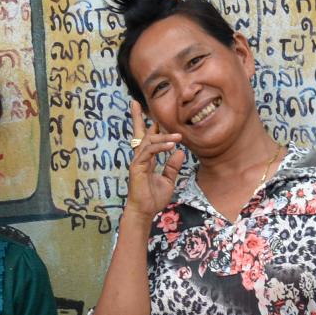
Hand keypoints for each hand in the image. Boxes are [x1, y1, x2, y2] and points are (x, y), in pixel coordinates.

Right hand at [123, 101, 184, 224]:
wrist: (145, 212)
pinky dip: (160, 147)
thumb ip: (172, 166)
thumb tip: (180, 152)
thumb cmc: (153, 198)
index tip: (150, 112)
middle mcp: (140, 157)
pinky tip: (172, 145)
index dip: (147, 125)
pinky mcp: (137, 167)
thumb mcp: (168, 180)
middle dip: (136, 117)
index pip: (146, 138)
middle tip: (135, 102)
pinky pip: (149, 152)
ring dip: (163, 137)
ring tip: (179, 137)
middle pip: (138, 133)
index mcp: (146, 159)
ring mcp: (137, 161)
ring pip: (148, 141)